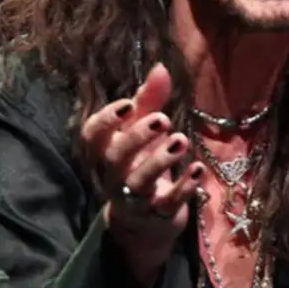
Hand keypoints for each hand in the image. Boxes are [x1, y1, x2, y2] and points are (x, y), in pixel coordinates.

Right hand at [81, 63, 204, 283]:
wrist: (145, 220)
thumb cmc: (140, 164)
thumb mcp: (143, 131)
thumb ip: (149, 101)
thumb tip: (161, 67)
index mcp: (105, 152)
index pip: (91, 137)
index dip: (105, 120)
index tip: (128, 104)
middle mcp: (113, 176)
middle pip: (114, 158)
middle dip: (137, 137)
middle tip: (163, 119)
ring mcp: (133, 199)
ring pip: (138, 183)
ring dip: (160, 161)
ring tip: (181, 140)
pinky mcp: (156, 216)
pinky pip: (166, 204)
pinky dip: (183, 188)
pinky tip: (197, 170)